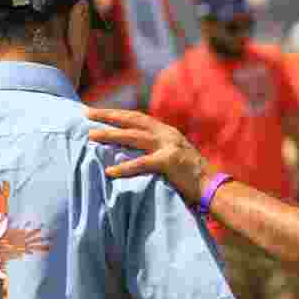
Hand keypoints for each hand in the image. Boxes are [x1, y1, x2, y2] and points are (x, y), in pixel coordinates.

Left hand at [86, 108, 213, 205]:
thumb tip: (128, 152)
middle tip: (86, 113)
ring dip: (111, 135)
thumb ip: (154, 150)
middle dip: (108, 115)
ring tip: (91, 136)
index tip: (96, 112)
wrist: (212, 186)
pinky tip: (109, 171)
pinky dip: (125, 167)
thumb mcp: (171, 155)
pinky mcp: (170, 161)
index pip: (136, 117)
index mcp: (165, 131)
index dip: (116, 113)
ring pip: (134, 137)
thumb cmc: (189, 175)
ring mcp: (169, 146)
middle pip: (132, 120)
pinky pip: (142, 164)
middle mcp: (166, 133)